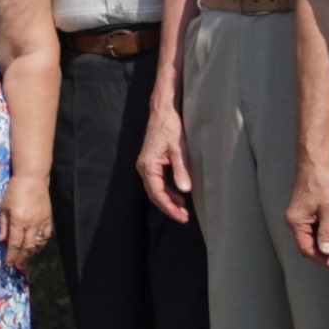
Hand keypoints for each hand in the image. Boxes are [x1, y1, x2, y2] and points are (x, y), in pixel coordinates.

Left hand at [0, 175, 51, 274]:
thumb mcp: (4, 207)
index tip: (9, 264)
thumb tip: (1, 241)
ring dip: (32, 254)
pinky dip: (41, 245)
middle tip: (18, 267)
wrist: (32, 179)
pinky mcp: (49, 219)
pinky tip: (36, 249)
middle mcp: (31, 223)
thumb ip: (3, 225)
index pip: (15, 243)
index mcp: (18, 220)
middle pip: (27, 246)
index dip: (12, 255)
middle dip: (22, 258)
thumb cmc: (14, 191)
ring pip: (38, 243)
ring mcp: (42, 221)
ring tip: (26, 261)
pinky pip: (46, 236)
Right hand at [136, 100, 194, 224]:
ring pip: (157, 189)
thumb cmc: (169, 126)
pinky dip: (169, 191)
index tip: (181, 216)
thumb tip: (185, 190)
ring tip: (184, 210)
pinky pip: (159, 182)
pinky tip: (180, 195)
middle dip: (169, 207)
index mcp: (148, 166)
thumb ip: (181, 169)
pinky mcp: (153, 162)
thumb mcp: (179, 148)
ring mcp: (147, 165)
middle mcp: (144, 167)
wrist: (163, 110)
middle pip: (155, 194)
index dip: (169, 207)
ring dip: (170, 200)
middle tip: (184, 217)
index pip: (157, 193)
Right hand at [286, 161, 328, 267]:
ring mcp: (298, 215)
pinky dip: (323, 233)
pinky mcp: (303, 210)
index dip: (322, 259)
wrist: (314, 163)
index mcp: (296, 222)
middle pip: (307, 244)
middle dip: (324, 252)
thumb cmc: (320, 182)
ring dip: (324, 242)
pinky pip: (312, 227)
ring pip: (310, 236)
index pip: (306, 249)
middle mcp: (294, 220)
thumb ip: (328, 232)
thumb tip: (327, 251)